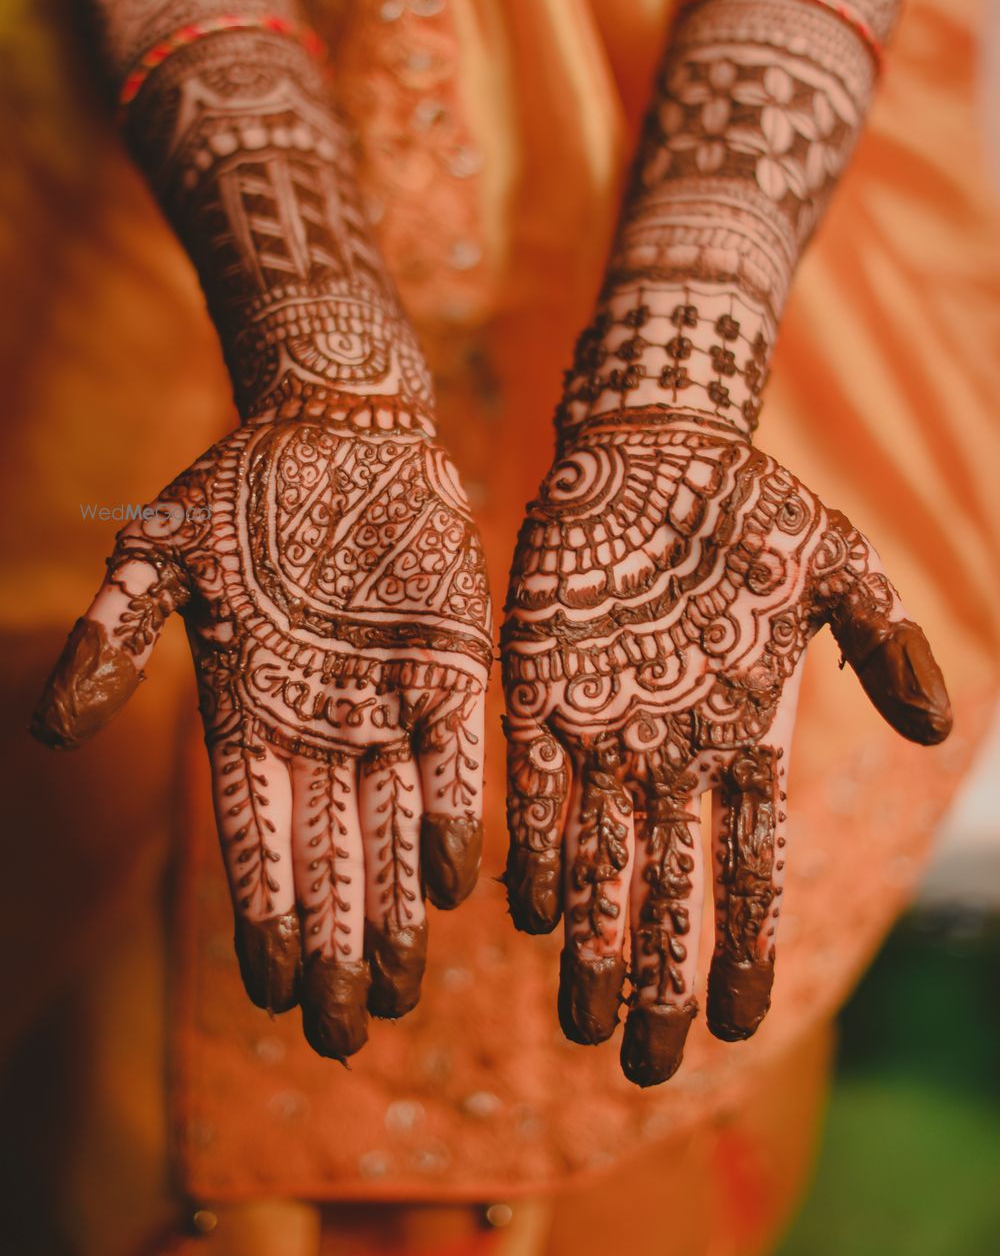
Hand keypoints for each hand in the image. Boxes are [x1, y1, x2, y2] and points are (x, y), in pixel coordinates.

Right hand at [32, 410, 492, 1060]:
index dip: (263, 910)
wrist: (340, 424)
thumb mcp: (157, 556)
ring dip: (395, 907)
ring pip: (393, 821)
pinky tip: (452, 882)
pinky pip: (455, 750)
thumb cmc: (240, 489)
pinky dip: (452, 811)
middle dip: (337, 943)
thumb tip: (52, 735)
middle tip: (345, 1034)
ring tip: (397, 992)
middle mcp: (323, 718)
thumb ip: (112, 639)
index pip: (255, 831)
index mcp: (248, 707)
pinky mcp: (451, 657)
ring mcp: (390, 693)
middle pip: (330, 852)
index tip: (272, 990)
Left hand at [501, 413, 949, 1085]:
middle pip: (664, 887)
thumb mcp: (840, 570)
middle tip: (645, 1064)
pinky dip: (530, 845)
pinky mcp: (537, 688)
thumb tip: (938, 731)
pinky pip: (532, 783)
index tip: (741, 1028)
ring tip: (582, 1022)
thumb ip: (887, 646)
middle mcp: (671, 751)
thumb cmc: (751, 510)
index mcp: (745, 737)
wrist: (655, 450)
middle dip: (657, 975)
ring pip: (594, 854)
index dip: (743, 946)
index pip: (748, 866)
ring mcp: (602, 725)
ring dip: (588, 939)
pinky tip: (525, 909)